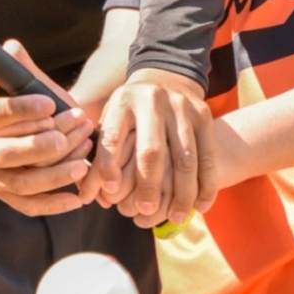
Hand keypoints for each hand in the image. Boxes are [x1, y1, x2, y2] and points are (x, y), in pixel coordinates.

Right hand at [0, 39, 94, 216]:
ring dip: (53, 176)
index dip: (21, 110)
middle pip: (5, 155)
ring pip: (20, 183)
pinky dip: (50, 204)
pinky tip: (75, 199)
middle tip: (65, 137)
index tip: (49, 103)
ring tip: (81, 163)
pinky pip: (24, 204)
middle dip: (38, 148)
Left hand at [93, 70, 216, 227]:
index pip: (111, 138)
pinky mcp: (204, 116)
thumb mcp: (110, 121)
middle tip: (146, 212)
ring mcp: (182, 108)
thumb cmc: (131, 111)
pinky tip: (201, 206)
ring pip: (185, 158)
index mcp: (122, 103)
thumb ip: (98, 157)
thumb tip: (85, 197)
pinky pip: (208, 157)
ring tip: (176, 217)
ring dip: (182, 193)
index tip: (110, 193)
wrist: (167, 75)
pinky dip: (207, 185)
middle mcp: (153, 102)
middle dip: (149, 187)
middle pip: (152, 151)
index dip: (108, 167)